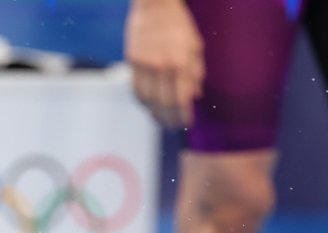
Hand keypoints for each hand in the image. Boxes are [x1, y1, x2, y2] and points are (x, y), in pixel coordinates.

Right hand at [124, 0, 204, 127]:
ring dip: (154, 113)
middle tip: (172, 126)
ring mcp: (145, 64)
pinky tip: (148, 104)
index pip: (182, 100)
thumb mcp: (195, 46)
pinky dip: (142, 101)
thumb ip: (196, 72)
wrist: (155, 4)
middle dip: (169, 119)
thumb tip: (195, 96)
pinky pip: (136, 88)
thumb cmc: (179, 24)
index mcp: (181, 63)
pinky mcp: (132, 60)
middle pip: (164, 104)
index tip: (186, 123)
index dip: (183, 115)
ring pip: (147, 100)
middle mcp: (162, 66)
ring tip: (160, 118)